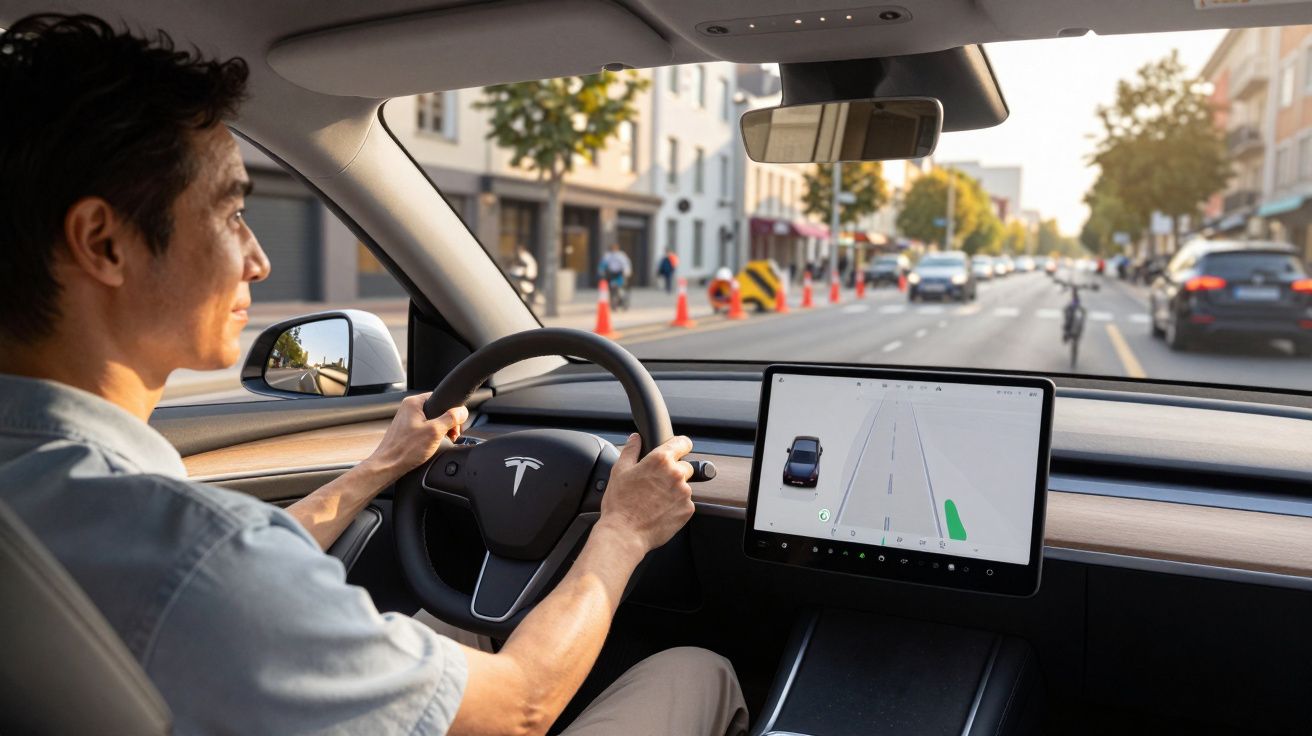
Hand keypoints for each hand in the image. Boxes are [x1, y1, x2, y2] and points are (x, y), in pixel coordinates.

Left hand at [364, 394, 466, 483]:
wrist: (388, 466)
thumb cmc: (405, 450)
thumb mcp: (435, 431)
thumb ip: (451, 419)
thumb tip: (462, 411)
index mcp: (413, 403)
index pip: (440, 398)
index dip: (452, 411)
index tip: (455, 424)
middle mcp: (408, 409)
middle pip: (437, 410)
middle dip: (447, 423)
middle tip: (450, 435)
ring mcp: (406, 420)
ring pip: (431, 421)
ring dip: (440, 431)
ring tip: (441, 441)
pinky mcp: (405, 431)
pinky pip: (424, 429)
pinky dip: (430, 436)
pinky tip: (431, 445)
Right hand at [597, 434, 694, 553]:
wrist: (624, 533)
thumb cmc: (620, 504)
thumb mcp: (620, 471)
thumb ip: (631, 450)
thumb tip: (636, 438)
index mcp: (660, 460)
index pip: (683, 442)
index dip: (679, 445)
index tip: (677, 449)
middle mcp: (676, 474)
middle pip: (685, 466)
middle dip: (673, 472)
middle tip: (655, 483)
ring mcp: (684, 493)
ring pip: (684, 486)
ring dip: (674, 490)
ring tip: (654, 500)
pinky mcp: (687, 510)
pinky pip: (685, 503)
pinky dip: (675, 505)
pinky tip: (659, 510)